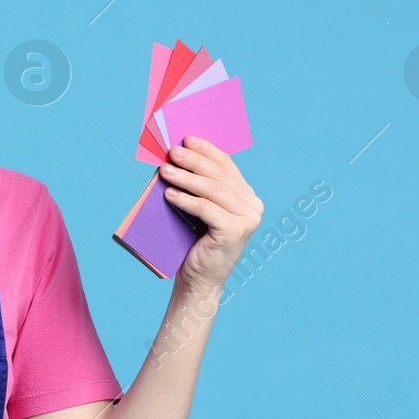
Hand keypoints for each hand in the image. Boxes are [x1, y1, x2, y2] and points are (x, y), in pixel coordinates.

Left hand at [158, 135, 263, 293]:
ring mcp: (247, 219)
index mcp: (248, 197)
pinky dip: (186, 200)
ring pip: (214, 190)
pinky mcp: (235, 231)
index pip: (227, 166)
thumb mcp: (198, 209)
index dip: (207, 151)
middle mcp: (253, 206)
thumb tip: (177, 156)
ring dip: (187, 178)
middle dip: (194, 161)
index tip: (187, 139)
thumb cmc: (194, 242)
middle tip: (172, 152)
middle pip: (220, 176)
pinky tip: (170, 194)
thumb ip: (198, 186)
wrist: (198, 279)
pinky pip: (206, 208)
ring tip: (165, 171)